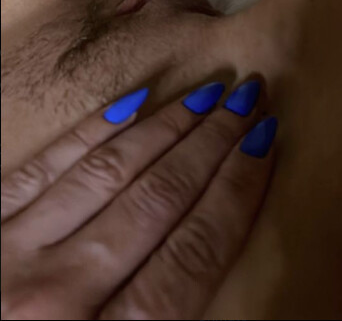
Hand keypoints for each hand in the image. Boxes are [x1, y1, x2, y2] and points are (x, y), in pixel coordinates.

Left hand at [2, 79, 276, 319]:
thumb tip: (212, 257)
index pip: (193, 253)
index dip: (237, 191)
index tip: (267, 142)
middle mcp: (56, 296)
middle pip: (159, 199)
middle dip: (212, 144)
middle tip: (249, 98)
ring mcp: (9, 253)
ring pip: (108, 172)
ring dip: (166, 127)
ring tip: (208, 95)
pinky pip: (45, 166)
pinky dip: (91, 132)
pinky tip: (130, 105)